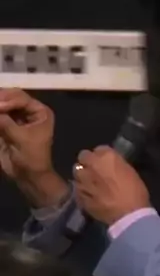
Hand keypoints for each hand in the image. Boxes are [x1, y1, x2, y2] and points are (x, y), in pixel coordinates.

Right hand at [0, 88, 66, 205]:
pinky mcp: (8, 126)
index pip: (20, 98)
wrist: (29, 177)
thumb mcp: (20, 138)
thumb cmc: (31, 158)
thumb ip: (4, 121)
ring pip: (2, 106)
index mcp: (40, 112)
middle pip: (10, 98)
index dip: (7, 100)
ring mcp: (18, 117)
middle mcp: (30, 111)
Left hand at [73, 146, 150, 225]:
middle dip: (88, 162)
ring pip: (77, 171)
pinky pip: (77, 188)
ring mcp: (83, 179)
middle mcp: (91, 164)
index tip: (106, 164)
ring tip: (90, 184)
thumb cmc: (135, 193)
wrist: (129, 215)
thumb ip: (116, 165)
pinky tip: (89, 196)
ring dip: (83, 175)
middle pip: (83, 156)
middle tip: (95, 171)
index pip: (99, 149)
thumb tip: (109, 165)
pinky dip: (82, 190)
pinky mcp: (79, 194)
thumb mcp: (129, 172)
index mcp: (107, 156)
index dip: (102, 157)